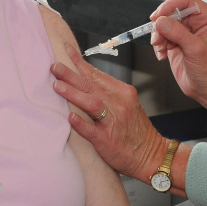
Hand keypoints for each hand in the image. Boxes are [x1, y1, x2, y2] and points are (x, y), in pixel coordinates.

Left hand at [51, 44, 167, 182]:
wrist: (152, 155)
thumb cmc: (136, 130)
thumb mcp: (127, 104)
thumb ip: (108, 92)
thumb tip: (84, 79)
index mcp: (123, 92)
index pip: (97, 74)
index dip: (79, 62)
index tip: (66, 50)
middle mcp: (118, 104)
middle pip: (91, 85)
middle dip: (70, 74)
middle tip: (54, 66)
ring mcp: (113, 122)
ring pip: (92, 103)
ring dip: (73, 93)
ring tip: (57, 86)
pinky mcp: (107, 141)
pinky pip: (92, 130)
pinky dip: (81, 123)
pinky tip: (70, 117)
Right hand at [148, 0, 206, 109]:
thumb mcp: (196, 50)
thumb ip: (178, 33)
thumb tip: (161, 21)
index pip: (185, 0)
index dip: (169, 5)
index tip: (158, 17)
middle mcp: (196, 20)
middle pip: (170, 10)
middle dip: (161, 24)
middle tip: (158, 38)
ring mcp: (184, 30)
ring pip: (163, 23)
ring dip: (158, 36)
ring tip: (161, 48)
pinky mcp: (175, 40)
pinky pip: (160, 35)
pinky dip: (158, 44)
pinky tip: (163, 54)